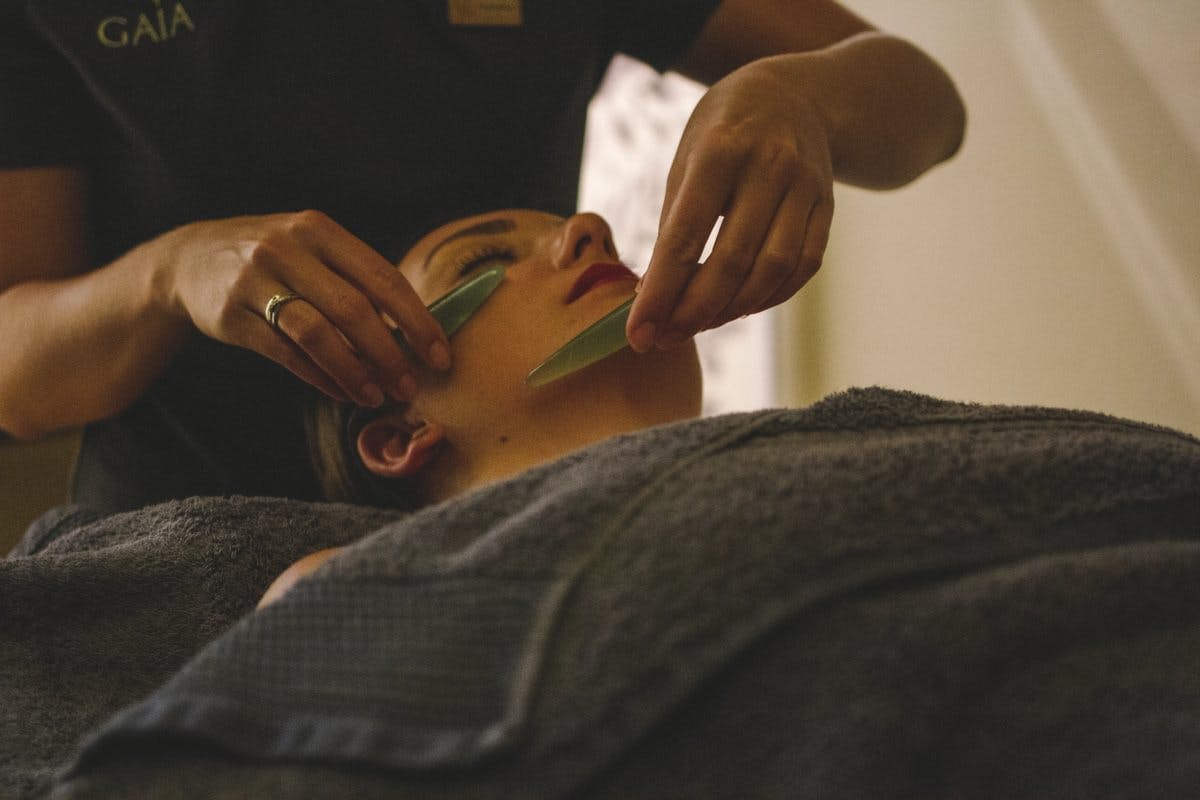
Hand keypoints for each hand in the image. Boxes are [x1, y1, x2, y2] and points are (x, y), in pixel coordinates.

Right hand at [162, 211, 449, 405]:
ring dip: (354, 371)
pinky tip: (344, 392)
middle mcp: (287, 249)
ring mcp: (255, 281)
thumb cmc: (275, 260)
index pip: (382, 278)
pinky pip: (286, 354)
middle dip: (389, 354)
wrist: (190, 259)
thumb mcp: (313, 249)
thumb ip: (358, 280)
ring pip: (317, 334)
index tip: (440, 357)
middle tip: (410, 386)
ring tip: (377, 396)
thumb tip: (417, 331)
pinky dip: (321, 377)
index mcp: (319, 230)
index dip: (417, 321)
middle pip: (353, 309)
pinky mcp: (230, 315)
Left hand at [628, 57, 834, 350]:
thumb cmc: (725, 132)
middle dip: (694, 312)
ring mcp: (805, 187)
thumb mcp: (687, 159)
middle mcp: (769, 166)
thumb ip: (674, 225)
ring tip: (699, 325)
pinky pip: (803, 267)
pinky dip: (769, 297)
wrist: (797, 94)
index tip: (639, 333)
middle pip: (732, 262)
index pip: (684, 239)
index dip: (661, 293)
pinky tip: (740, 307)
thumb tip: (654, 297)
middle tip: (666, 339)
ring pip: (773, 270)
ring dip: (733, 311)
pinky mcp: (827, 207)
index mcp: (720, 151)